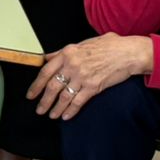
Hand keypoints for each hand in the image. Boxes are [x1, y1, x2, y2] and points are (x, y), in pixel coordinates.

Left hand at [27, 35, 154, 120]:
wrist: (129, 53)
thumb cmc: (108, 46)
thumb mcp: (82, 44)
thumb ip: (63, 52)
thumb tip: (47, 58)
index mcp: (67, 53)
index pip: (45, 71)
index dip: (36, 85)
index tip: (31, 94)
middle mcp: (72, 65)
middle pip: (52, 86)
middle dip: (43, 100)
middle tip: (39, 109)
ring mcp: (82, 76)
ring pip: (63, 96)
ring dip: (55, 108)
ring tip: (51, 115)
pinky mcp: (94, 86)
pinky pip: (78, 101)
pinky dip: (70, 110)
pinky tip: (66, 116)